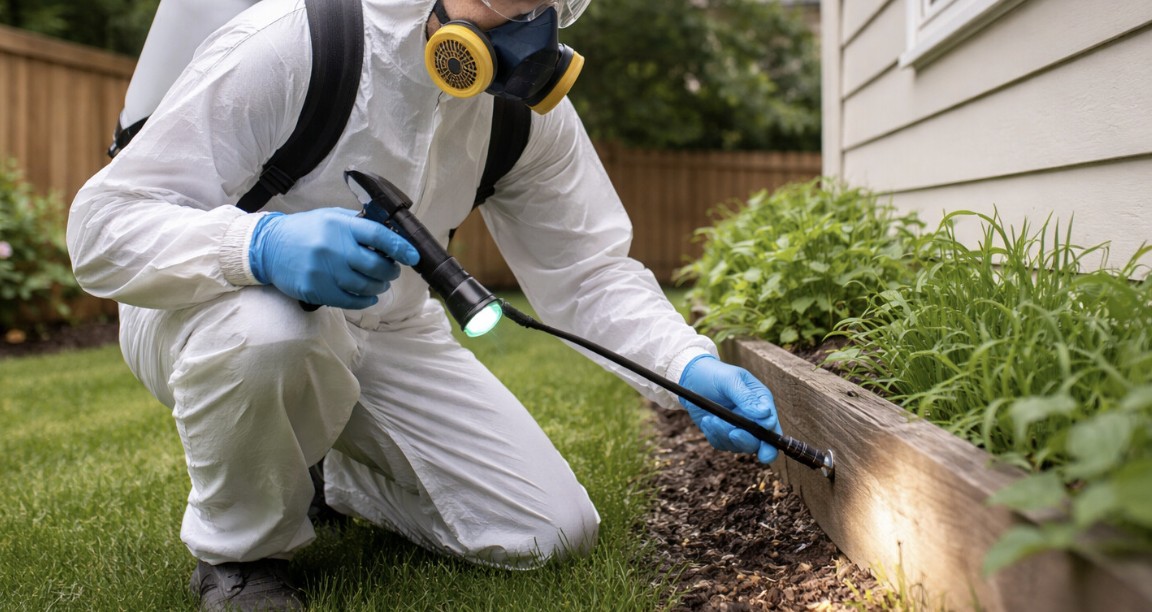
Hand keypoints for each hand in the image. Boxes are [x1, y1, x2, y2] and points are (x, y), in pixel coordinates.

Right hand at [249, 208, 418, 308]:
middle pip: (376, 266)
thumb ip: (357, 224)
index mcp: (339, 225)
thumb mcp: (330, 216)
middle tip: (392, 270)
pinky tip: (368, 295)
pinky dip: (365, 300)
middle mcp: (333, 247)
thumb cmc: (305, 230)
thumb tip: (390, 234)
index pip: (379, 236)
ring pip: (365, 286)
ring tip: (380, 282)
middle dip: (391, 270)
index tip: (413, 256)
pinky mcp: (316, 289)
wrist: (268, 247)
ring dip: (379, 286)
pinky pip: (350, 301)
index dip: (400, 247)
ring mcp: (323, 270)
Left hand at [678, 355, 781, 463]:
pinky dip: (714, 435)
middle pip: (760, 442)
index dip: (769, 432)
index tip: (760, 428)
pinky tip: (706, 420)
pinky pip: (722, 444)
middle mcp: (753, 419)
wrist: (692, 378)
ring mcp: (738, 428)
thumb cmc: (715, 374)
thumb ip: (746, 397)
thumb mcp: (731, 380)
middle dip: (747, 441)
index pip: (772, 424)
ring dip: (725, 435)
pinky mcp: (722, 434)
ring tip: (711, 418)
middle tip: (733, 432)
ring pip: (739, 445)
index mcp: (762, 402)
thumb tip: (765, 413)